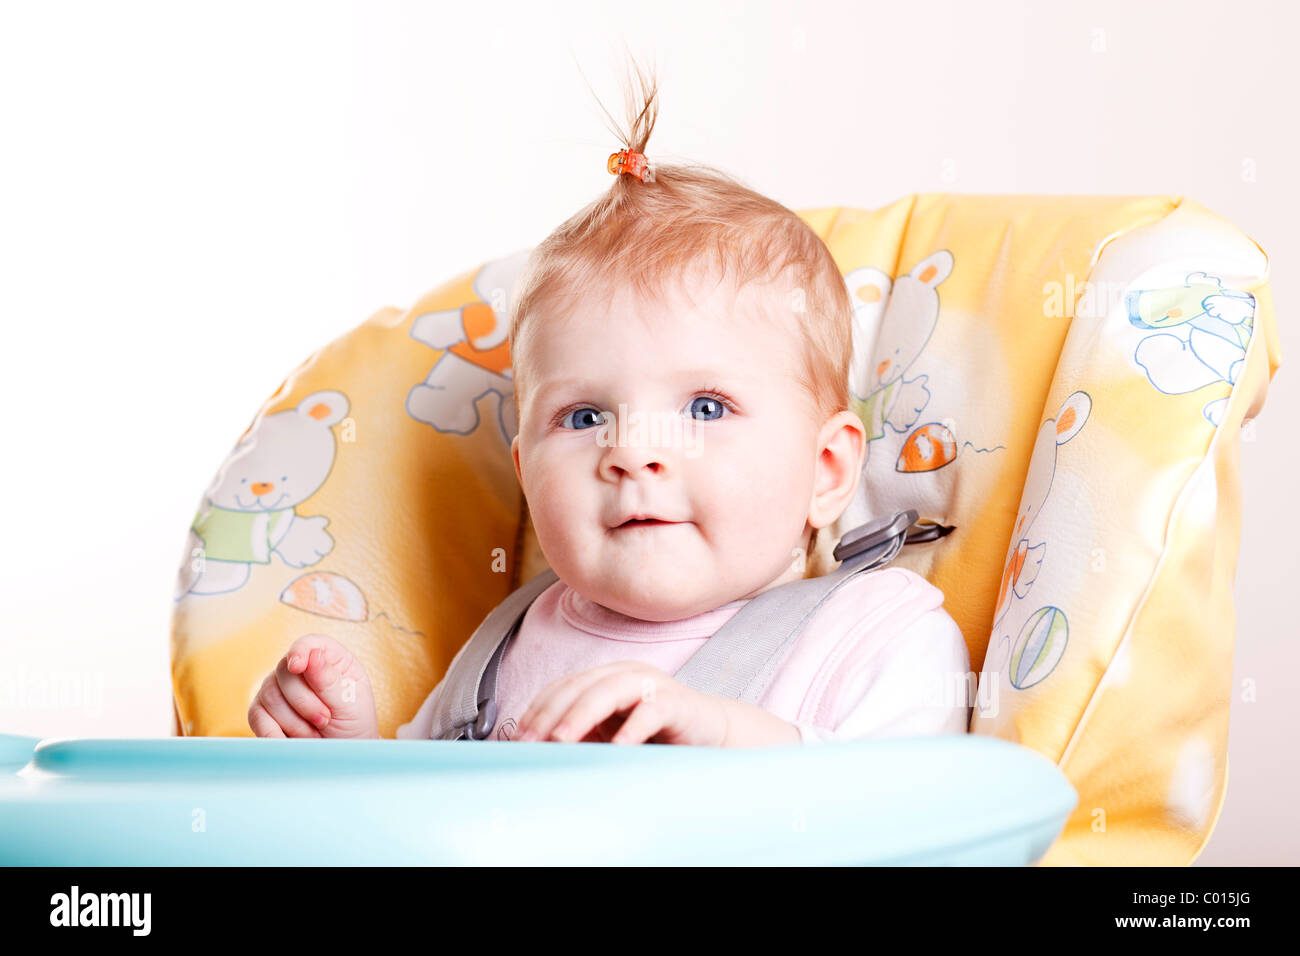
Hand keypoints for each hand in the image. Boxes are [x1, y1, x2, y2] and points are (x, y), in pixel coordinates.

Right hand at [247, 634, 379, 738]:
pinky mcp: (261, 712)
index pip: (309, 644)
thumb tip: (313, 655)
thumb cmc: (352, 724)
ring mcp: (277, 689)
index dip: (300, 651)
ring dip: (295, 722)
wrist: (341, 753)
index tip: (298, 666)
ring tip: (315, 734)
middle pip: (285, 672)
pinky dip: (275, 733)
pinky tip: (292, 741)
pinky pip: (257, 717)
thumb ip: (330, 680)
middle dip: (305, 703)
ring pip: (270, 696)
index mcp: (330, 659)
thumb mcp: (351, 703)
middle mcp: (299, 670)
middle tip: (325, 720)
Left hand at [515, 661, 733, 746]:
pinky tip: (617, 748)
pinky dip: (631, 729)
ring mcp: (651, 684)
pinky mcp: (676, 702)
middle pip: (579, 686)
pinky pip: (650, 711)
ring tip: (561, 741)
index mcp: (605, 677)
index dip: (538, 710)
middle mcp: (625, 673)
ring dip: (581, 716)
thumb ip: (581, 737)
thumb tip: (537, 753)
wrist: (711, 735)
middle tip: (531, 742)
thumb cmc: (655, 736)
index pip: (562, 687)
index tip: (518, 739)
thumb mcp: (610, 734)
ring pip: (608, 691)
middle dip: (551, 714)